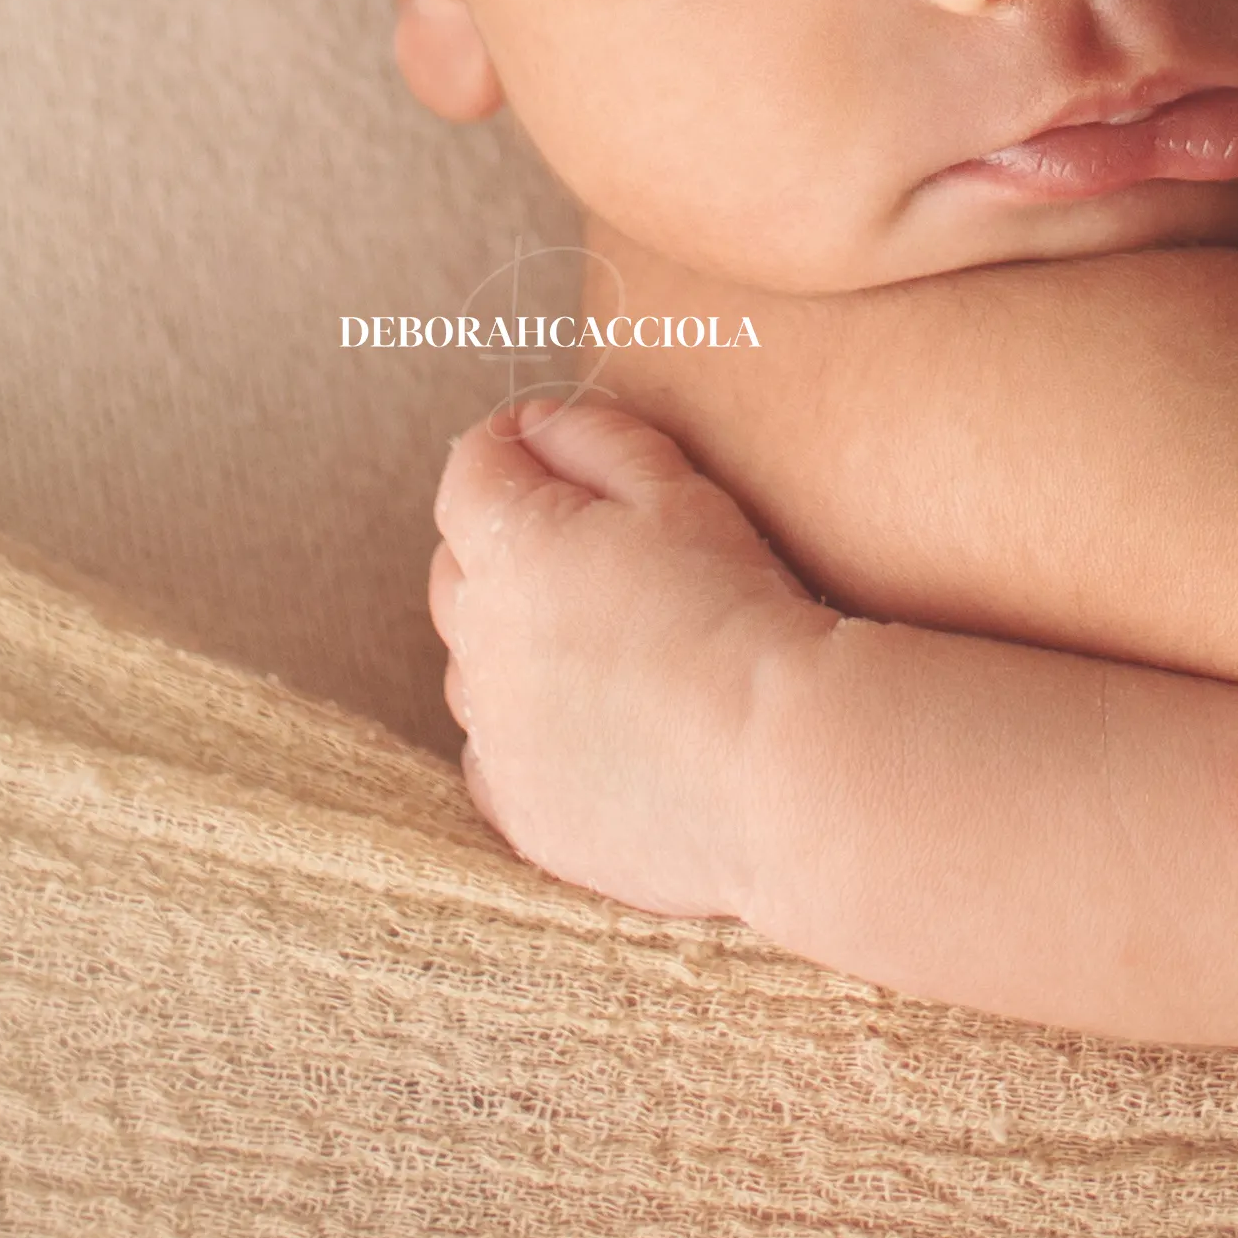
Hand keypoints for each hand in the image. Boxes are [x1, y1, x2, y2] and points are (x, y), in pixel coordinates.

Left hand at [426, 393, 850, 919]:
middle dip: (503, 543)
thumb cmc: (739, 613)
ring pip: (473, 668)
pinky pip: (494, 758)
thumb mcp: (680, 495)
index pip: (471, 473)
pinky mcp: (522, 812)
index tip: (547, 447)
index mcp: (512, 549)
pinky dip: (524, 735)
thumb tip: (534, 424)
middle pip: (457, 569)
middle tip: (585, 546)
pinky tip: (593, 725)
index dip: (508, 448)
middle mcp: (479, 644)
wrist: (780, 765)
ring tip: (601, 643)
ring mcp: (496, 737)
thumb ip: (596, 442)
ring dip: (510, 644)